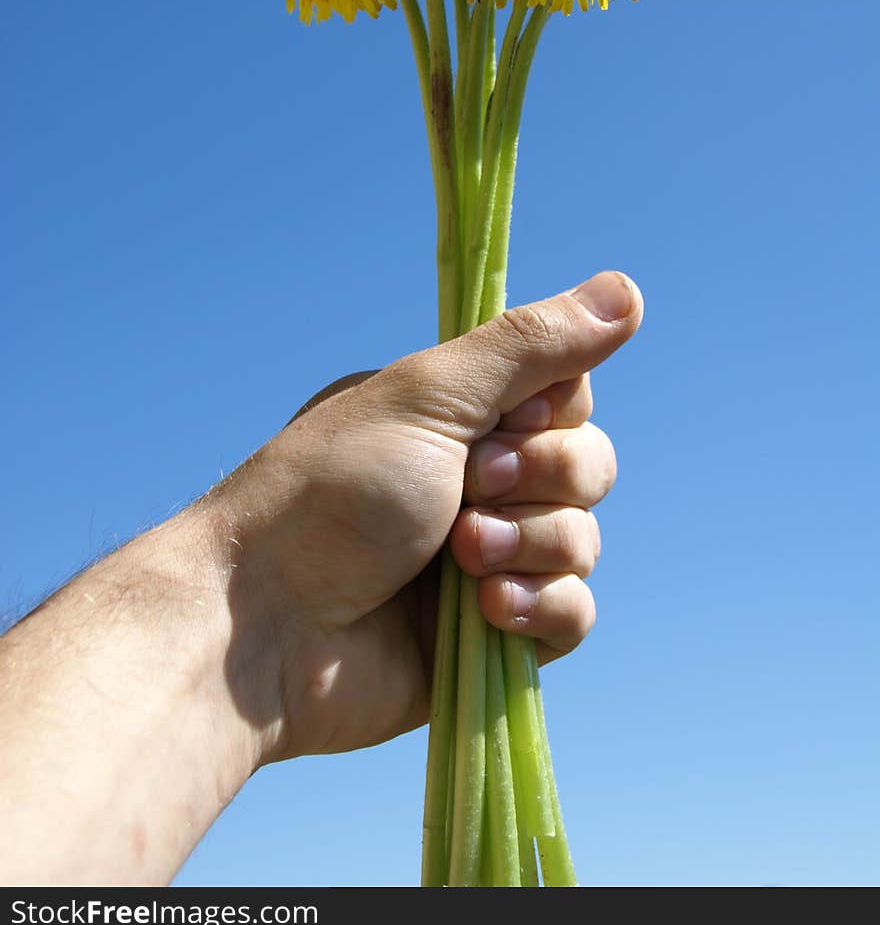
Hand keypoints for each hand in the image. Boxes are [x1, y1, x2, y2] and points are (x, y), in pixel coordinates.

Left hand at [210, 271, 642, 763]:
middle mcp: (480, 483)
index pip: (567, 395)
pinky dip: (541, 608)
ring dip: (531, 545)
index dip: (551, 412)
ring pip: (584, 541)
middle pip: (588, 466)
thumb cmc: (332, 491)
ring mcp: (489, 561)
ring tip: (459, 557)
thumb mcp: (430, 396)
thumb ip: (531, 346)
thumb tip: (629, 287)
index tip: (499, 420)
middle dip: (542, 479)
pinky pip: (574, 615)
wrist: (262, 625)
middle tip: (469, 488)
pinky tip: (485, 612)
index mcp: (460, 417)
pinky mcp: (494, 636)